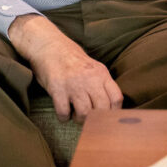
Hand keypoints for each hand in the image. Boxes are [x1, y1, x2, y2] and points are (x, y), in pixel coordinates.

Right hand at [8, 13, 122, 122]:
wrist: (49, 47)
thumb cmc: (72, 60)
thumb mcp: (93, 68)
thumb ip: (102, 84)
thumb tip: (112, 107)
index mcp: (101, 73)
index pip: (116, 98)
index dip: (114, 112)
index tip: (108, 117)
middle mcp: (90, 79)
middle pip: (102, 109)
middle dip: (96, 119)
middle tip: (90, 119)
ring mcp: (73, 84)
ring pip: (85, 114)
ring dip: (80, 119)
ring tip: (75, 114)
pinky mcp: (57, 89)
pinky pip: (64, 113)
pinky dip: (64, 117)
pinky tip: (63, 112)